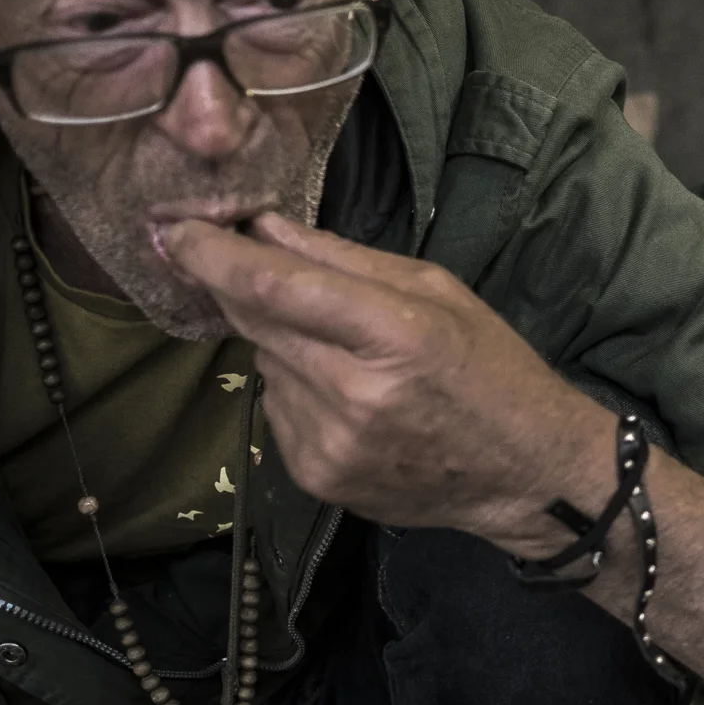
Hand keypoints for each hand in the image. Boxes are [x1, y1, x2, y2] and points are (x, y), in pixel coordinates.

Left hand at [162, 213, 613, 556]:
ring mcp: (330, 443)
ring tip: (346, 356)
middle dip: (244, 291)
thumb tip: (264, 227)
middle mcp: (354, 393)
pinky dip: (298, 390)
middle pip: (256, 323)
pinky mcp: (315, 477)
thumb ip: (346, 259)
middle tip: (256, 272)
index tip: (177, 230)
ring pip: (264, 366)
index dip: (215, 256)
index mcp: (397, 333)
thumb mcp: (439, 292)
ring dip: (285, 346)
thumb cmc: (492, 368)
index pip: (276, 287)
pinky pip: (277, 410)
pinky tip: (347, 398)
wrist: (526, 473)